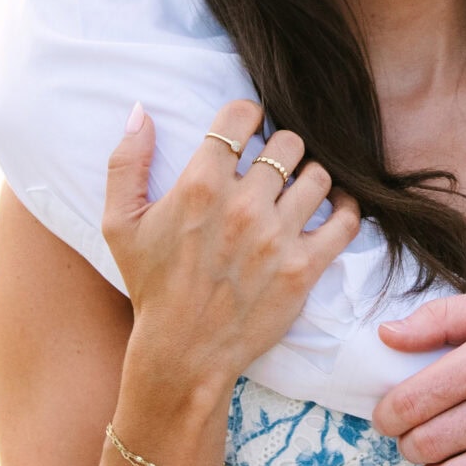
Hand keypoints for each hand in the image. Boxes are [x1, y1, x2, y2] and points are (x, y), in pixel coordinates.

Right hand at [102, 99, 361, 397]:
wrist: (183, 353)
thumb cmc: (153, 286)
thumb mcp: (120, 224)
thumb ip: (126, 162)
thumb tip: (142, 112)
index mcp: (199, 185)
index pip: (241, 115)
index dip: (248, 115)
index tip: (249, 128)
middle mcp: (242, 205)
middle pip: (288, 142)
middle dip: (281, 148)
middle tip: (273, 167)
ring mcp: (277, 237)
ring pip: (319, 175)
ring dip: (309, 178)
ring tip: (297, 191)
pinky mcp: (303, 268)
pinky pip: (345, 220)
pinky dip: (345, 208)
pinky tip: (332, 208)